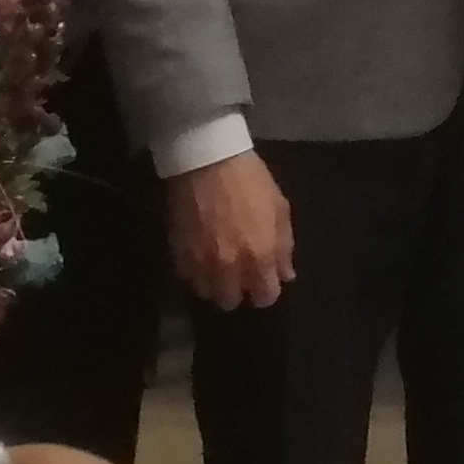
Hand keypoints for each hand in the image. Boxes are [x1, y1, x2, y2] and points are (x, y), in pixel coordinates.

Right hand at [164, 151, 293, 311]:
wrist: (208, 161)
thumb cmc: (251, 182)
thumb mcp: (279, 209)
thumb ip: (284, 247)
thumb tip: (286, 276)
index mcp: (260, 256)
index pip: (265, 297)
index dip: (265, 292)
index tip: (263, 283)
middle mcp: (230, 267)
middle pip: (230, 302)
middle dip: (237, 292)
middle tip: (239, 275)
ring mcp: (200, 263)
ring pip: (205, 293)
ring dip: (213, 284)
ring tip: (218, 267)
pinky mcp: (178, 254)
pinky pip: (186, 278)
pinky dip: (194, 273)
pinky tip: (201, 257)